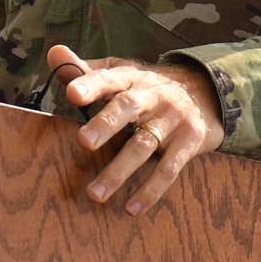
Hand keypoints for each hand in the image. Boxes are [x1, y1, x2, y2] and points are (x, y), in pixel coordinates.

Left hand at [49, 44, 223, 216]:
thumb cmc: (148, 87)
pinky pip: (170, 168)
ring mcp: (174, 118)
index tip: (72, 93)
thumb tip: (53, 53)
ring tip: (94, 194)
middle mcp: (154, 94)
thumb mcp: (122, 74)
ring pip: (144, 144)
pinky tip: (131, 207)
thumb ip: (87, 69)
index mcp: (133, 77)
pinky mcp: (191, 140)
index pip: (110, 77)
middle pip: (129, 106)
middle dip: (106, 123)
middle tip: (83, 142)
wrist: (207, 92)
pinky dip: (151, 189)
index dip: (91, 84)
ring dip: (119, 170)